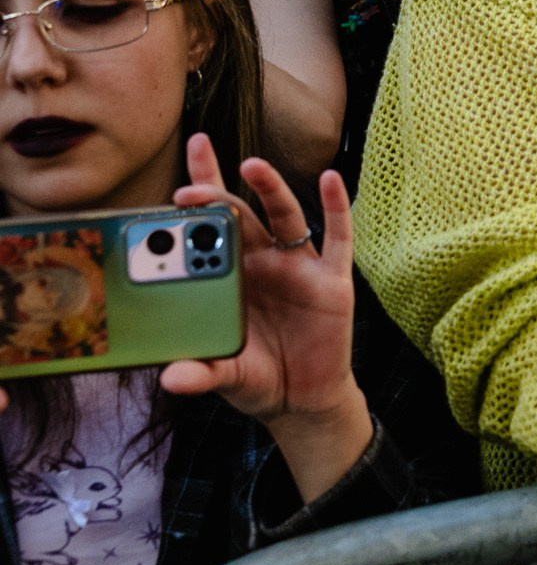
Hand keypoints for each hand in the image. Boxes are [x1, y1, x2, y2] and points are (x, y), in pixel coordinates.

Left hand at [164, 137, 371, 501]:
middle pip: (239, 214)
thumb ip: (200, 374)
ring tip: (251, 165)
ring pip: (284, 216)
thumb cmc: (256, 379)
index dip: (195, 205)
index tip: (171, 190)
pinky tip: (330, 180)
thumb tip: (170, 380)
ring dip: (269, 188)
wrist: (301, 399)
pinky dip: (336, 207)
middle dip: (216, 195)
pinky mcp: (332, 279)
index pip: (207, 230)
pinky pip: (337, 237)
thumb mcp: (223, 376)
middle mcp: (263, 262)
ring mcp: (298, 267)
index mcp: (230, 278)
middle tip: (188, 189)